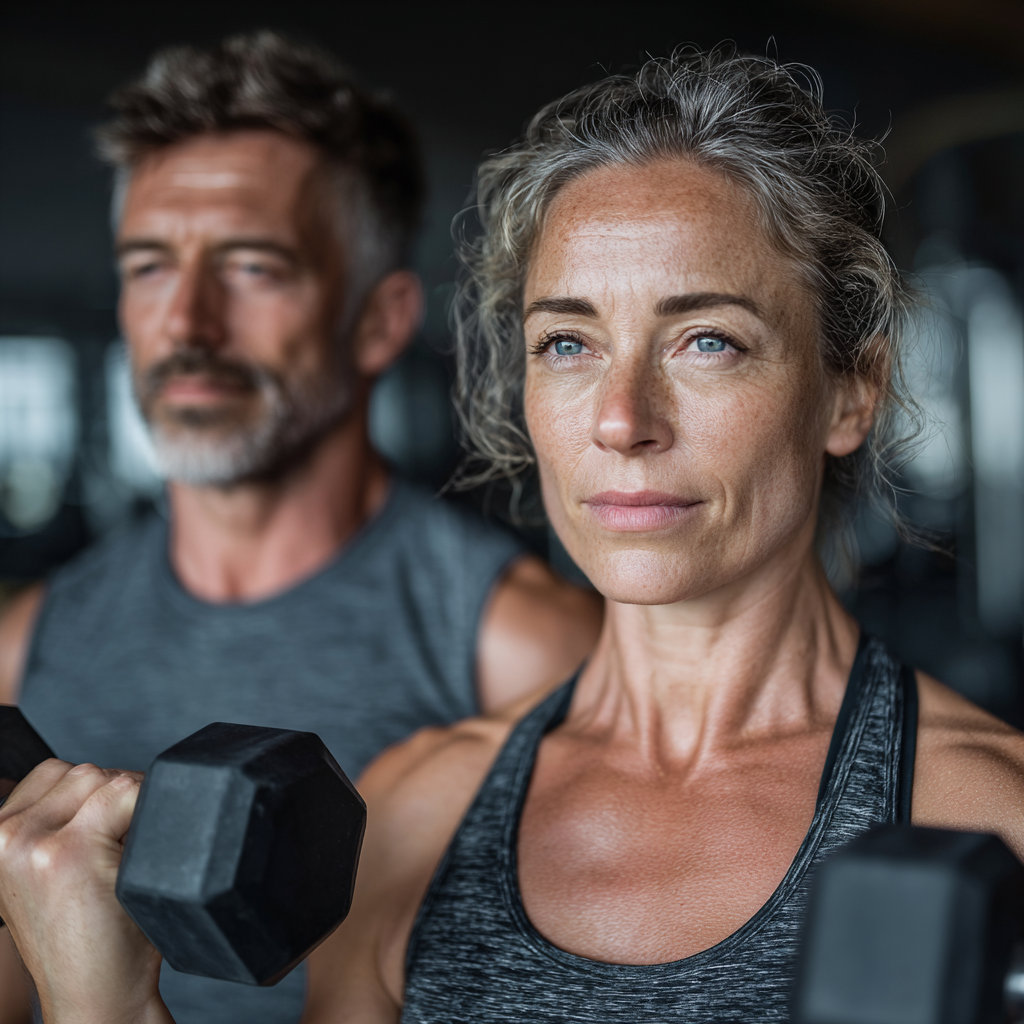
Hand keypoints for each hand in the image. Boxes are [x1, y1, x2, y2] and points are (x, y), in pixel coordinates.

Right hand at [0, 760, 171, 1023]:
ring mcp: (31, 843)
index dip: (96, 798)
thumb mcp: (49, 869)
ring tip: (121, 864)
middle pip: (87, 772)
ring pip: (109, 779)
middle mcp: (2, 837)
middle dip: (117, 803)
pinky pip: (130, 793)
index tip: (105, 840)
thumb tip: (105, 774)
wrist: (94, 997)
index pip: (57, 772)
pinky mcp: (70, 852)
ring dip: (134, 812)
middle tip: (118, 858)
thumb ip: (59, 819)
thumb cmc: (87, 933)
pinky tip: (135, 863)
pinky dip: (151, 819)